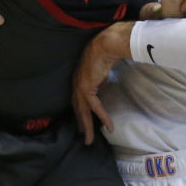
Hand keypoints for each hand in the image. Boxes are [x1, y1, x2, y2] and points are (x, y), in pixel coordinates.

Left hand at [71, 23, 132, 144]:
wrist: (105, 45)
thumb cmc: (105, 53)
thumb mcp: (101, 70)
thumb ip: (99, 79)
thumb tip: (103, 84)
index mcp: (79, 79)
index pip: (77, 99)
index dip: (80, 111)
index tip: (83, 121)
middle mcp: (76, 84)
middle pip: (77, 108)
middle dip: (80, 123)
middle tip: (83, 135)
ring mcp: (80, 87)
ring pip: (83, 112)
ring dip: (87, 127)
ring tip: (89, 140)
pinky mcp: (87, 89)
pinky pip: (96, 108)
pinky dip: (103, 117)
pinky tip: (108, 127)